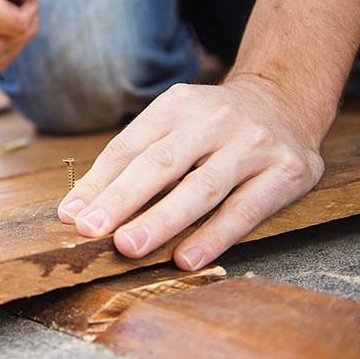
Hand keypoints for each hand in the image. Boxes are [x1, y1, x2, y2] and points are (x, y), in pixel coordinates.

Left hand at [57, 76, 325, 269]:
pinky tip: (186, 257)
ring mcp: (252, 144)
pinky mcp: (286, 172)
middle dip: (123, 200)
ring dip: (162, 220)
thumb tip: (75, 210)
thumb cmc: (211, 125)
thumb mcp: (170, 125)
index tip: (73, 216)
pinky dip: (214, 236)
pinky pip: (244, 210)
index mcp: (177, 105)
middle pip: (161, 164)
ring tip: (130, 246)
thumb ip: (127, 163)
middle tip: (92, 231)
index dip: (99, 183)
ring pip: (201, 188)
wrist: (285, 100)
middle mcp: (214, 120)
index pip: (130, 147)